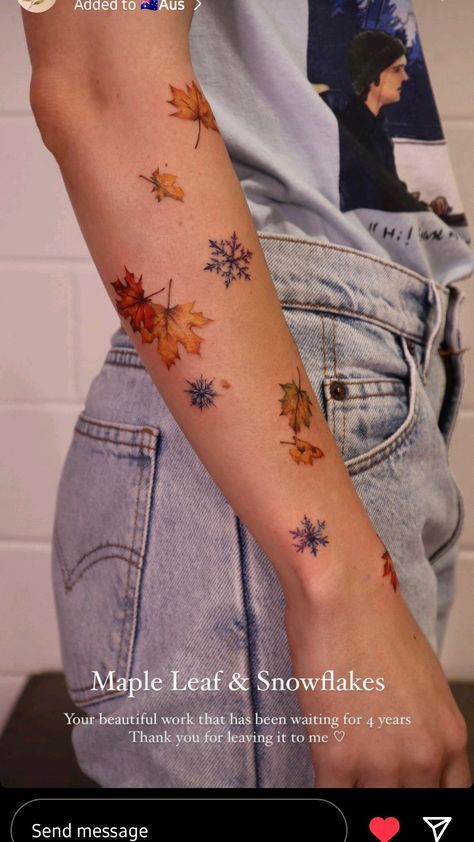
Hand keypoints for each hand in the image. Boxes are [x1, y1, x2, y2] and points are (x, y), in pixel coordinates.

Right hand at [285, 564, 470, 786]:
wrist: (344, 596)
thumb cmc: (377, 624)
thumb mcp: (422, 682)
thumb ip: (420, 726)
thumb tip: (403, 748)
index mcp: (450, 736)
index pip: (451, 798)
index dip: (424, 799)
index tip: (405, 794)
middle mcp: (423, 757)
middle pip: (412, 808)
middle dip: (388, 799)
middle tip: (367, 779)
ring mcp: (380, 763)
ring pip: (373, 811)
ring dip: (355, 791)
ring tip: (340, 770)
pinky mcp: (337, 758)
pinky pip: (332, 800)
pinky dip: (326, 793)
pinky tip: (321, 772)